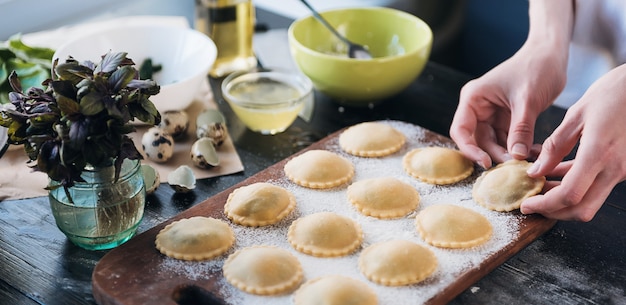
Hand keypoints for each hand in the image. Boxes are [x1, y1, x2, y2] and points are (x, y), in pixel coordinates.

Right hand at [450, 42, 567, 167]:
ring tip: (528, 161)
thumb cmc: (536, 68)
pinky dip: (519, 148)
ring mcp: (492, 114)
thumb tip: (516, 157)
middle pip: (478, 140)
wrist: (551, 54)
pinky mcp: (506, 119)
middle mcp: (478, 108)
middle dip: (495, 154)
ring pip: (493, 143)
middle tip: (515, 166)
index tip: (486, 163)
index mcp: (473, 98)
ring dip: (509, 154)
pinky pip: (508, 139)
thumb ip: (520, 129)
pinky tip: (534, 153)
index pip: (461, 130)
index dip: (469, 149)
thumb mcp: (527, 100)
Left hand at [521, 64, 625, 220]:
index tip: (526, 204)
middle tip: (532, 203)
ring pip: (590, 200)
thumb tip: (535, 170)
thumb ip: (555, 146)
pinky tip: (556, 174)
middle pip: (582, 209)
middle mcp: (616, 168)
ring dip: (563, 200)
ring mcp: (623, 170)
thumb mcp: (577, 115)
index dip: (545, 205)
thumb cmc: (614, 93)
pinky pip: (597, 185)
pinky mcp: (624, 167)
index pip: (570, 195)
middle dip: (554, 211)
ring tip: (538, 187)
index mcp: (600, 154)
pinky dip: (575, 186)